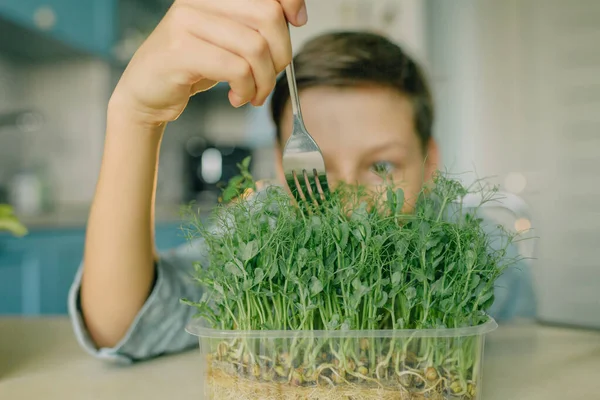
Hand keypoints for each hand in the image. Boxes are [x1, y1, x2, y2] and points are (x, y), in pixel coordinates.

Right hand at [110, 0, 306, 125]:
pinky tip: (237, 97)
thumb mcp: (229, 41)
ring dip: (264, 81)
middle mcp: (199, 0)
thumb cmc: (194, 66)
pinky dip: (246, 90)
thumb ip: (255, 25)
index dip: (290, 1)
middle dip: (280, 55)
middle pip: (268, 16)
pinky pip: (236, 69)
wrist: (148, 92)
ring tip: (253, 94)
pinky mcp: (179, 51)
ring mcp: (186, 22)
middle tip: (270, 77)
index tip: (298, 21)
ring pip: (255, 47)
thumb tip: (297, 14)